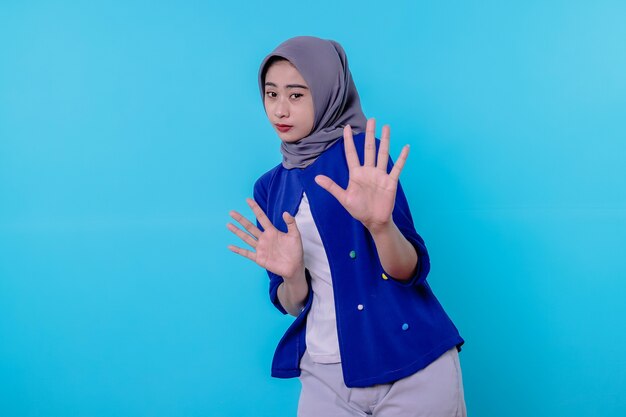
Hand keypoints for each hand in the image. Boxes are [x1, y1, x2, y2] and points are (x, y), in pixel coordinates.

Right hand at [227, 198, 304, 280]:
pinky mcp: (259, 258)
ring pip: (246, 238)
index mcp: (272, 231)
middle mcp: (264, 238)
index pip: (261, 217)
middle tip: (232, 212)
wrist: (294, 267)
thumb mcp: (295, 235)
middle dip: (241, 219)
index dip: (255, 208)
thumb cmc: (295, 251)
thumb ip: (291, 223)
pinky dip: (238, 250)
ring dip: (237, 231)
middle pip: (250, 226)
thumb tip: (285, 212)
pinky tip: (230, 246)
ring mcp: (260, 248)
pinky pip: (246, 253)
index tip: (248, 200)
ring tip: (228, 224)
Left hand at [314, 118, 408, 233]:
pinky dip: (402, 158)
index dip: (348, 141)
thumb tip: (316, 178)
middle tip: (372, 120)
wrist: (374, 221)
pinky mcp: (390, 181)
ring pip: (383, 154)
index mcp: (356, 174)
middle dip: (370, 134)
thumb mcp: (344, 198)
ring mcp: (380, 175)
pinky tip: (406, 147)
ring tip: (386, 127)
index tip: (346, 128)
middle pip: (369, 149)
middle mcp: (368, 171)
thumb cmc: (359, 210)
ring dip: (385, 141)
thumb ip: (332, 187)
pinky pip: (397, 168)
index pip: (351, 154)